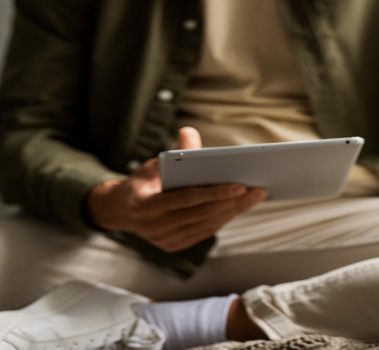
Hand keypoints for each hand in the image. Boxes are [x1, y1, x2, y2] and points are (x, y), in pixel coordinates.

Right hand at [87, 127, 266, 251]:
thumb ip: (176, 152)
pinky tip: (238, 207)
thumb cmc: (142, 182)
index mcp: (144, 205)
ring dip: (233, 211)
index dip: (214, 193)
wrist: (121, 210)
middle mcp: (153, 227)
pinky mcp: (173, 246)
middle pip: (202, 214)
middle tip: (258, 190)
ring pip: (207, 225)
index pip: (186, 199)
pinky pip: (204, 232)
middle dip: (233, 202)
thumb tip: (189, 131)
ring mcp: (164, 240)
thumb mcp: (154, 164)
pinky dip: (223, 218)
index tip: (240, 185)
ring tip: (254, 197)